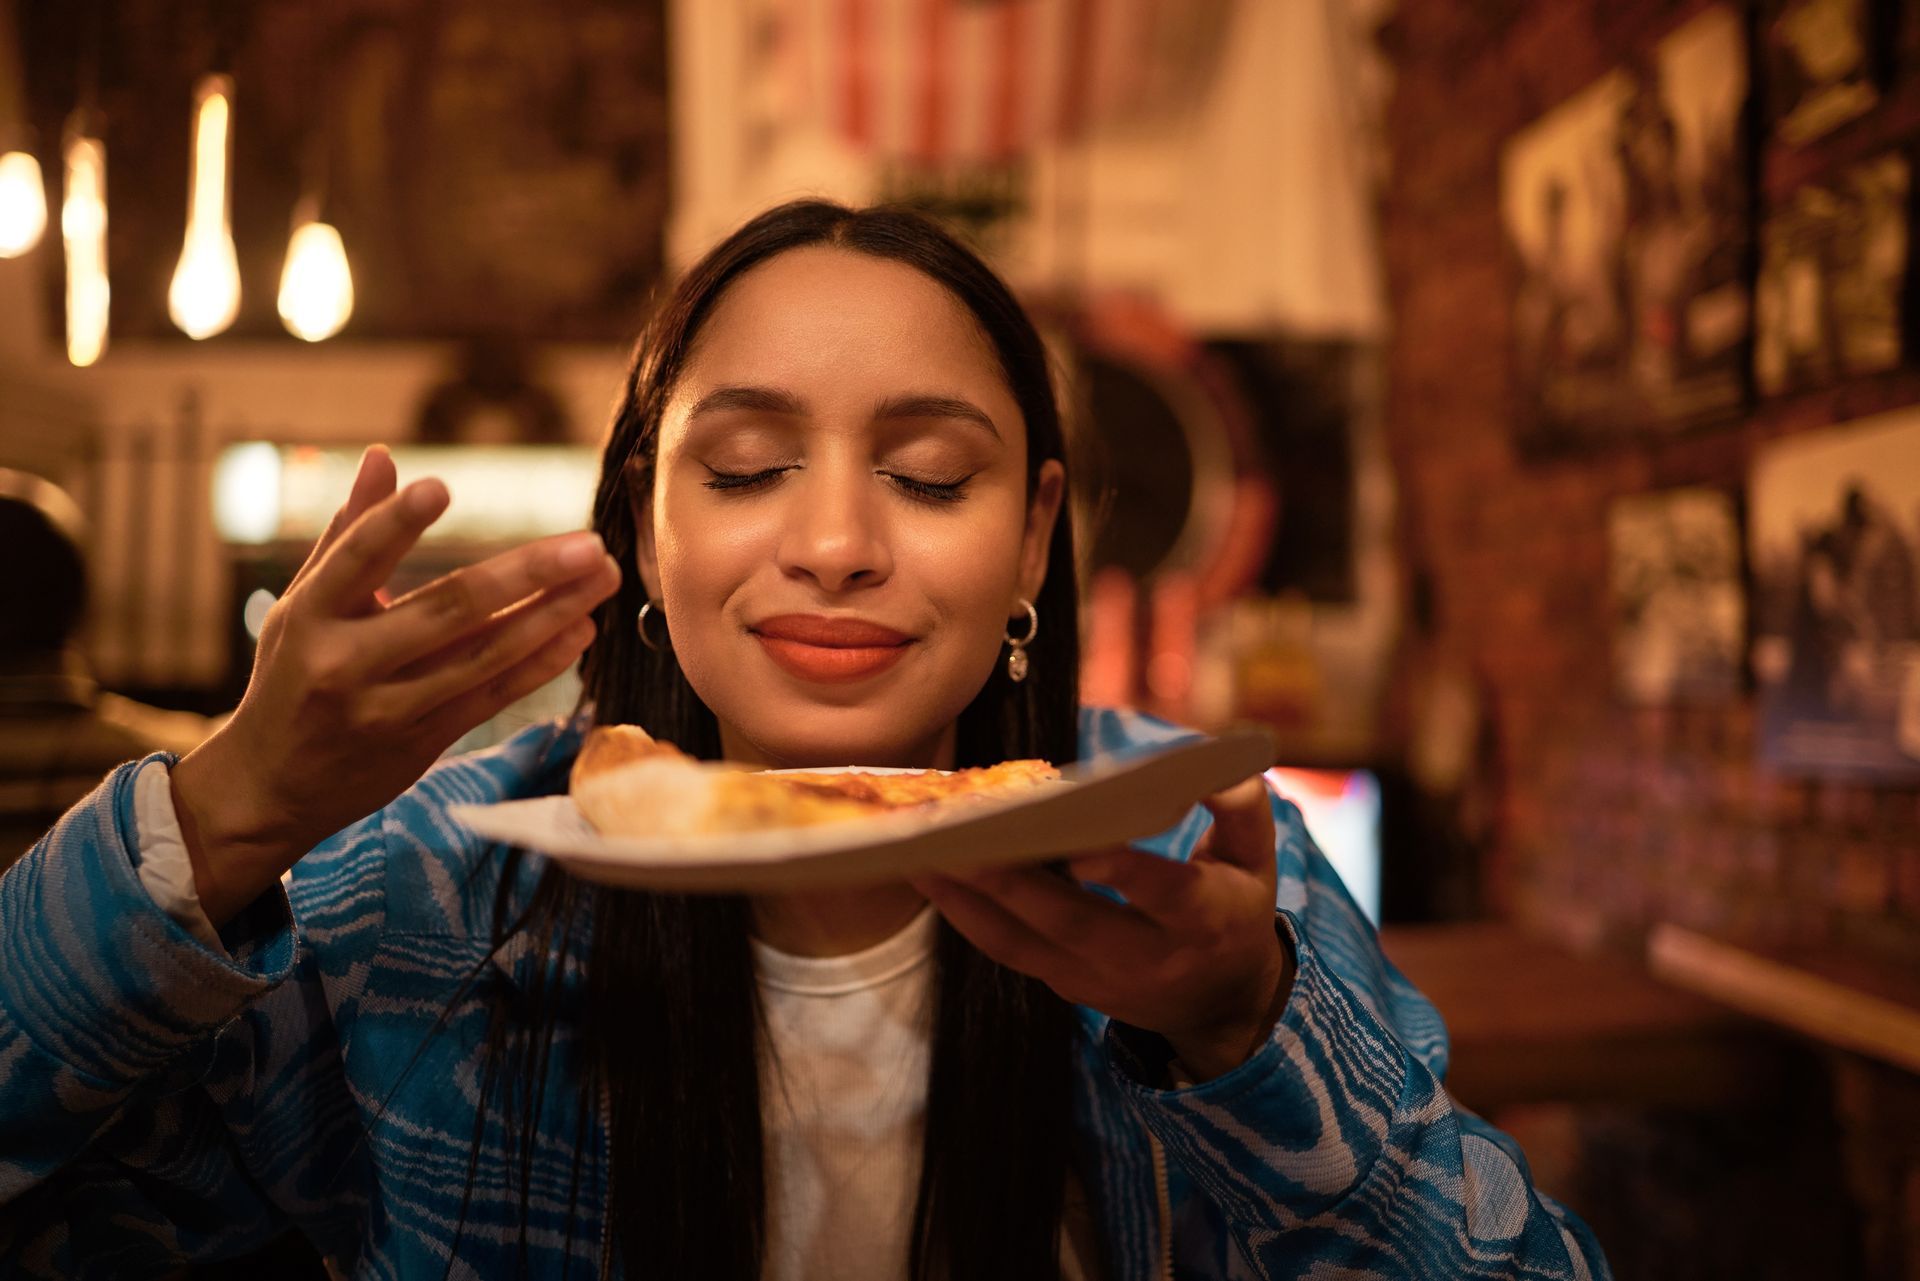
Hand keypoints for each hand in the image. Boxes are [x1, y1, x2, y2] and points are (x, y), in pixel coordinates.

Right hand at [170, 445, 621, 925]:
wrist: (271, 787)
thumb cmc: (290, 676)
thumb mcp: (301, 603)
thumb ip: (349, 532)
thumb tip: (382, 456)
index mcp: (309, 616)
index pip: (355, 560)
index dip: (395, 524)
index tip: (441, 486)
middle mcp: (346, 662)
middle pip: (446, 610)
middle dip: (525, 574)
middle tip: (587, 543)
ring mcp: (387, 708)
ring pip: (483, 656)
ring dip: (551, 615)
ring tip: (602, 578)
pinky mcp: (421, 742)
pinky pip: (491, 697)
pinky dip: (539, 665)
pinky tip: (579, 630)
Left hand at [912, 776, 1292, 1081]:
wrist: (1223, 1004)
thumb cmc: (1236, 907)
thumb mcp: (1258, 859)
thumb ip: (1240, 808)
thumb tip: (1211, 766)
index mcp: (1204, 918)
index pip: (1165, 895)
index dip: (1126, 873)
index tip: (1084, 847)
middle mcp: (1148, 957)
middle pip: (1073, 921)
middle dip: (1015, 884)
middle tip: (962, 840)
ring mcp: (1100, 979)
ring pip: (1025, 942)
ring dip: (969, 899)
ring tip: (920, 852)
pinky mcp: (1065, 985)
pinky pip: (1007, 951)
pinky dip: (965, 914)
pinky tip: (928, 873)